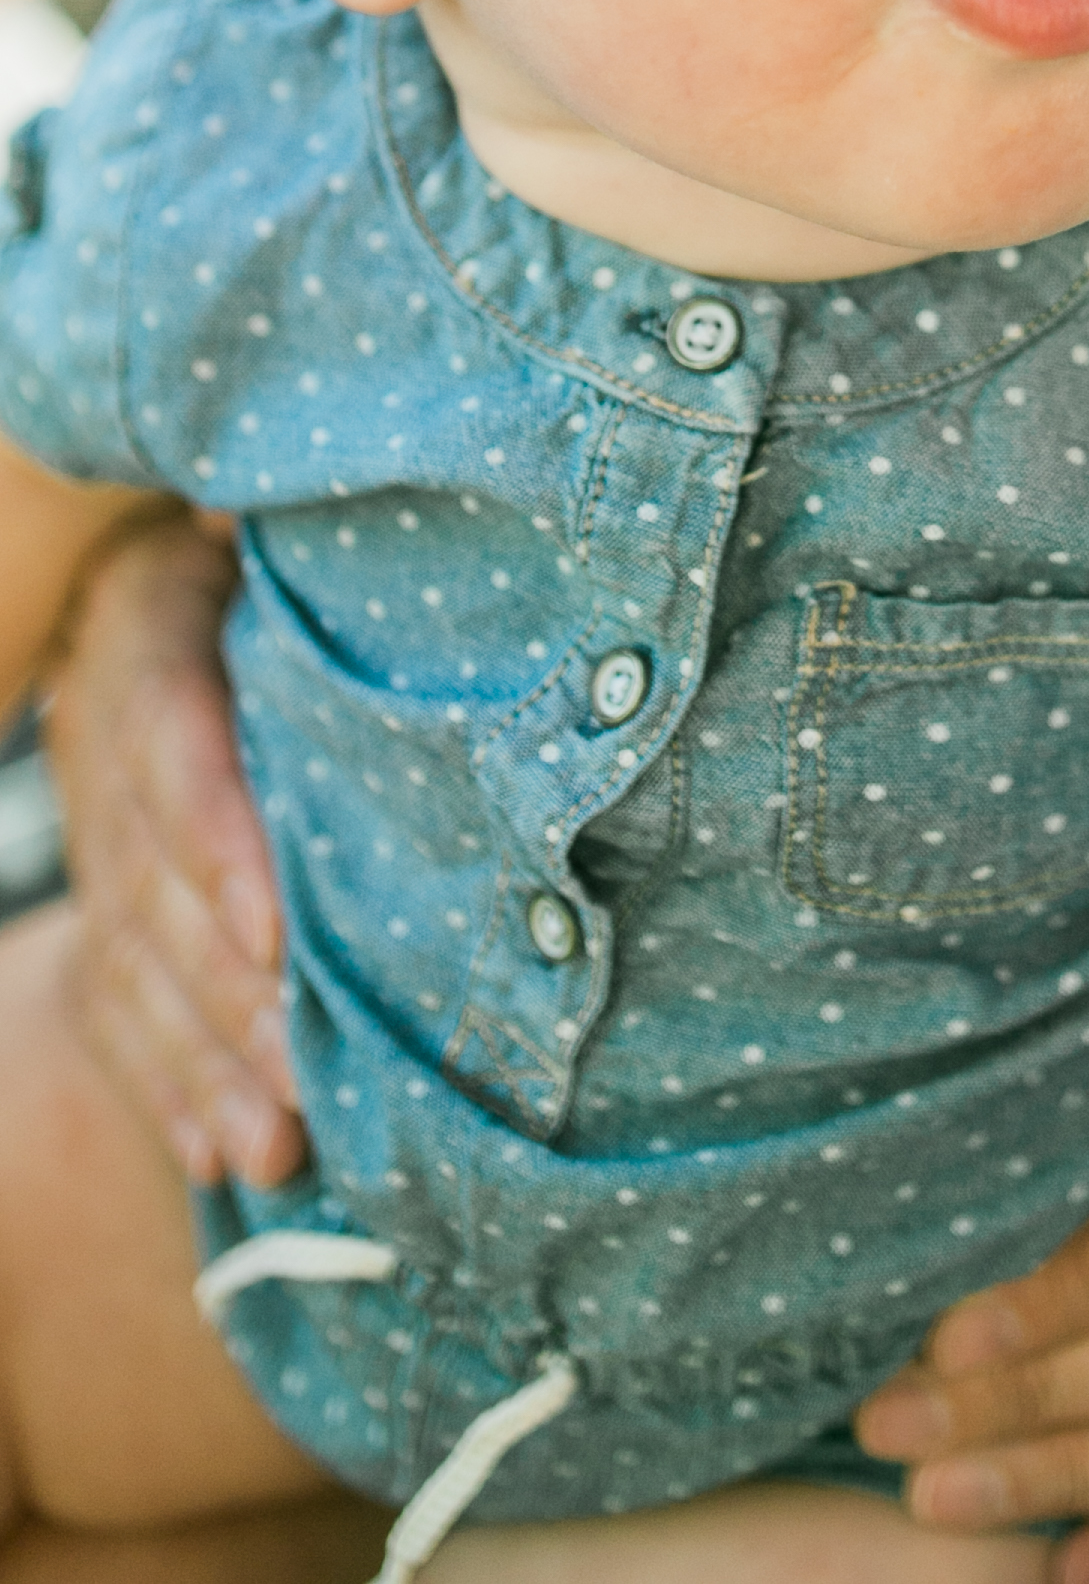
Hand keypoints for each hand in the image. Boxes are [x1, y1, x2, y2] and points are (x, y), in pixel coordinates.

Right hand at [39, 511, 304, 1187]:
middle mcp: (102, 718)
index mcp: (152, 610)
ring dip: (201, 1057)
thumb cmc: (309, 533)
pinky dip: (169, 1081)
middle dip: (224, 985)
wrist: (190, 552)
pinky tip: (225, 1151)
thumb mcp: (302, 521)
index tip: (273, 925)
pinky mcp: (105, 889)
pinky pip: (113, 996)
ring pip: (128, 951)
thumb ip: (344, 546)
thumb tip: (431, 501)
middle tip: (303, 1070)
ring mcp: (93, 813)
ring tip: (281, 1139)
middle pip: (146, 868)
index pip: (162, 728)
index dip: (209, 832)